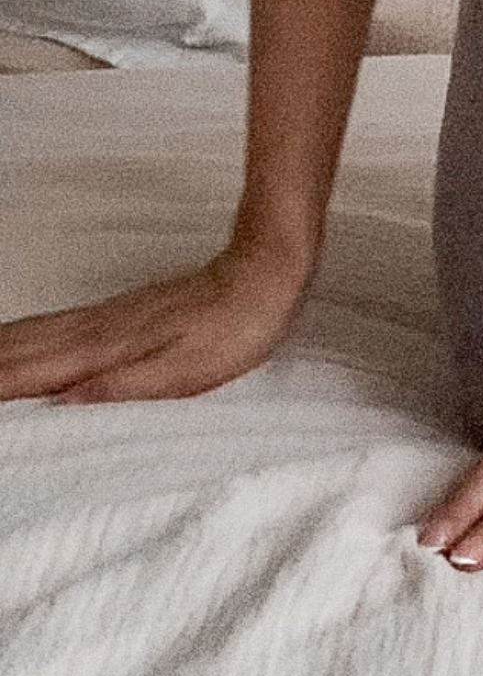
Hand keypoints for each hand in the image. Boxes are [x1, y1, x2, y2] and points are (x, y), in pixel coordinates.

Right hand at [0, 243, 308, 405]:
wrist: (264, 269)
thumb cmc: (235, 327)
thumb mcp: (187, 372)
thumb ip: (122, 388)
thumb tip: (63, 405)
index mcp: (108, 349)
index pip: (32, 371)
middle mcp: (98, 330)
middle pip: (22, 349)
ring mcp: (108, 317)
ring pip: (35, 335)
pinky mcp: (122, 313)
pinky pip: (57, 327)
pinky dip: (25, 336)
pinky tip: (20, 341)